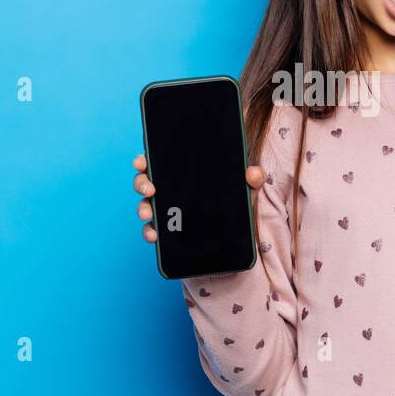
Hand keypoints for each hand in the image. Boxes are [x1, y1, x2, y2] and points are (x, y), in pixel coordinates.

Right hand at [133, 153, 265, 243]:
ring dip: (143, 209)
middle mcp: (170, 189)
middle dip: (141, 183)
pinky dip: (149, 232)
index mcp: (182, 173)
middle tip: (149, 189)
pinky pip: (153, 230)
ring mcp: (168, 210)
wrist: (237, 234)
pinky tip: (154, 236)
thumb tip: (253, 173)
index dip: (145, 159)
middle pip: (146, 181)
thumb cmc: (235, 200)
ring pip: (146, 206)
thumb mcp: (246, 187)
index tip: (141, 161)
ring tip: (149, 215)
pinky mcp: (169, 230)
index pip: (159, 161)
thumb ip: (253, 177)